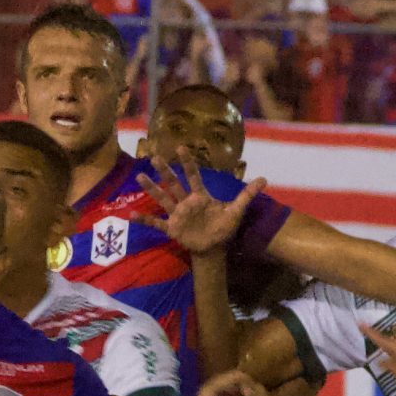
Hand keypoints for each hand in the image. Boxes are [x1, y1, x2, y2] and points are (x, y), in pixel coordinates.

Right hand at [136, 161, 263, 256]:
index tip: (181, 147)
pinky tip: (131, 215)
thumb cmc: (223, 228)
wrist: (214, 248)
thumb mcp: (236, 211)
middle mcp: (186, 202)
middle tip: (154, 156)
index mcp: (200, 196)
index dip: (188, 162)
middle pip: (174, 183)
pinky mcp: (172, 228)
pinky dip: (144, 220)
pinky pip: (156, 223)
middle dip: (165, 171)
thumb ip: (247, 195)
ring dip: (151, 189)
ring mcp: (177, 214)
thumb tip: (265, 179)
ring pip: (162, 198)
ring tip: (139, 177)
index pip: (193, 176)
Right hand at [358, 320, 395, 391]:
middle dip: (379, 340)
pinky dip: (395, 356)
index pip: (381, 339)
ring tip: (379, 351)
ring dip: (388, 349)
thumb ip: (389, 365)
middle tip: (368, 336)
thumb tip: (381, 361)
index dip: (370, 332)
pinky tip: (394, 362)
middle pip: (389, 341)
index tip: (360, 323)